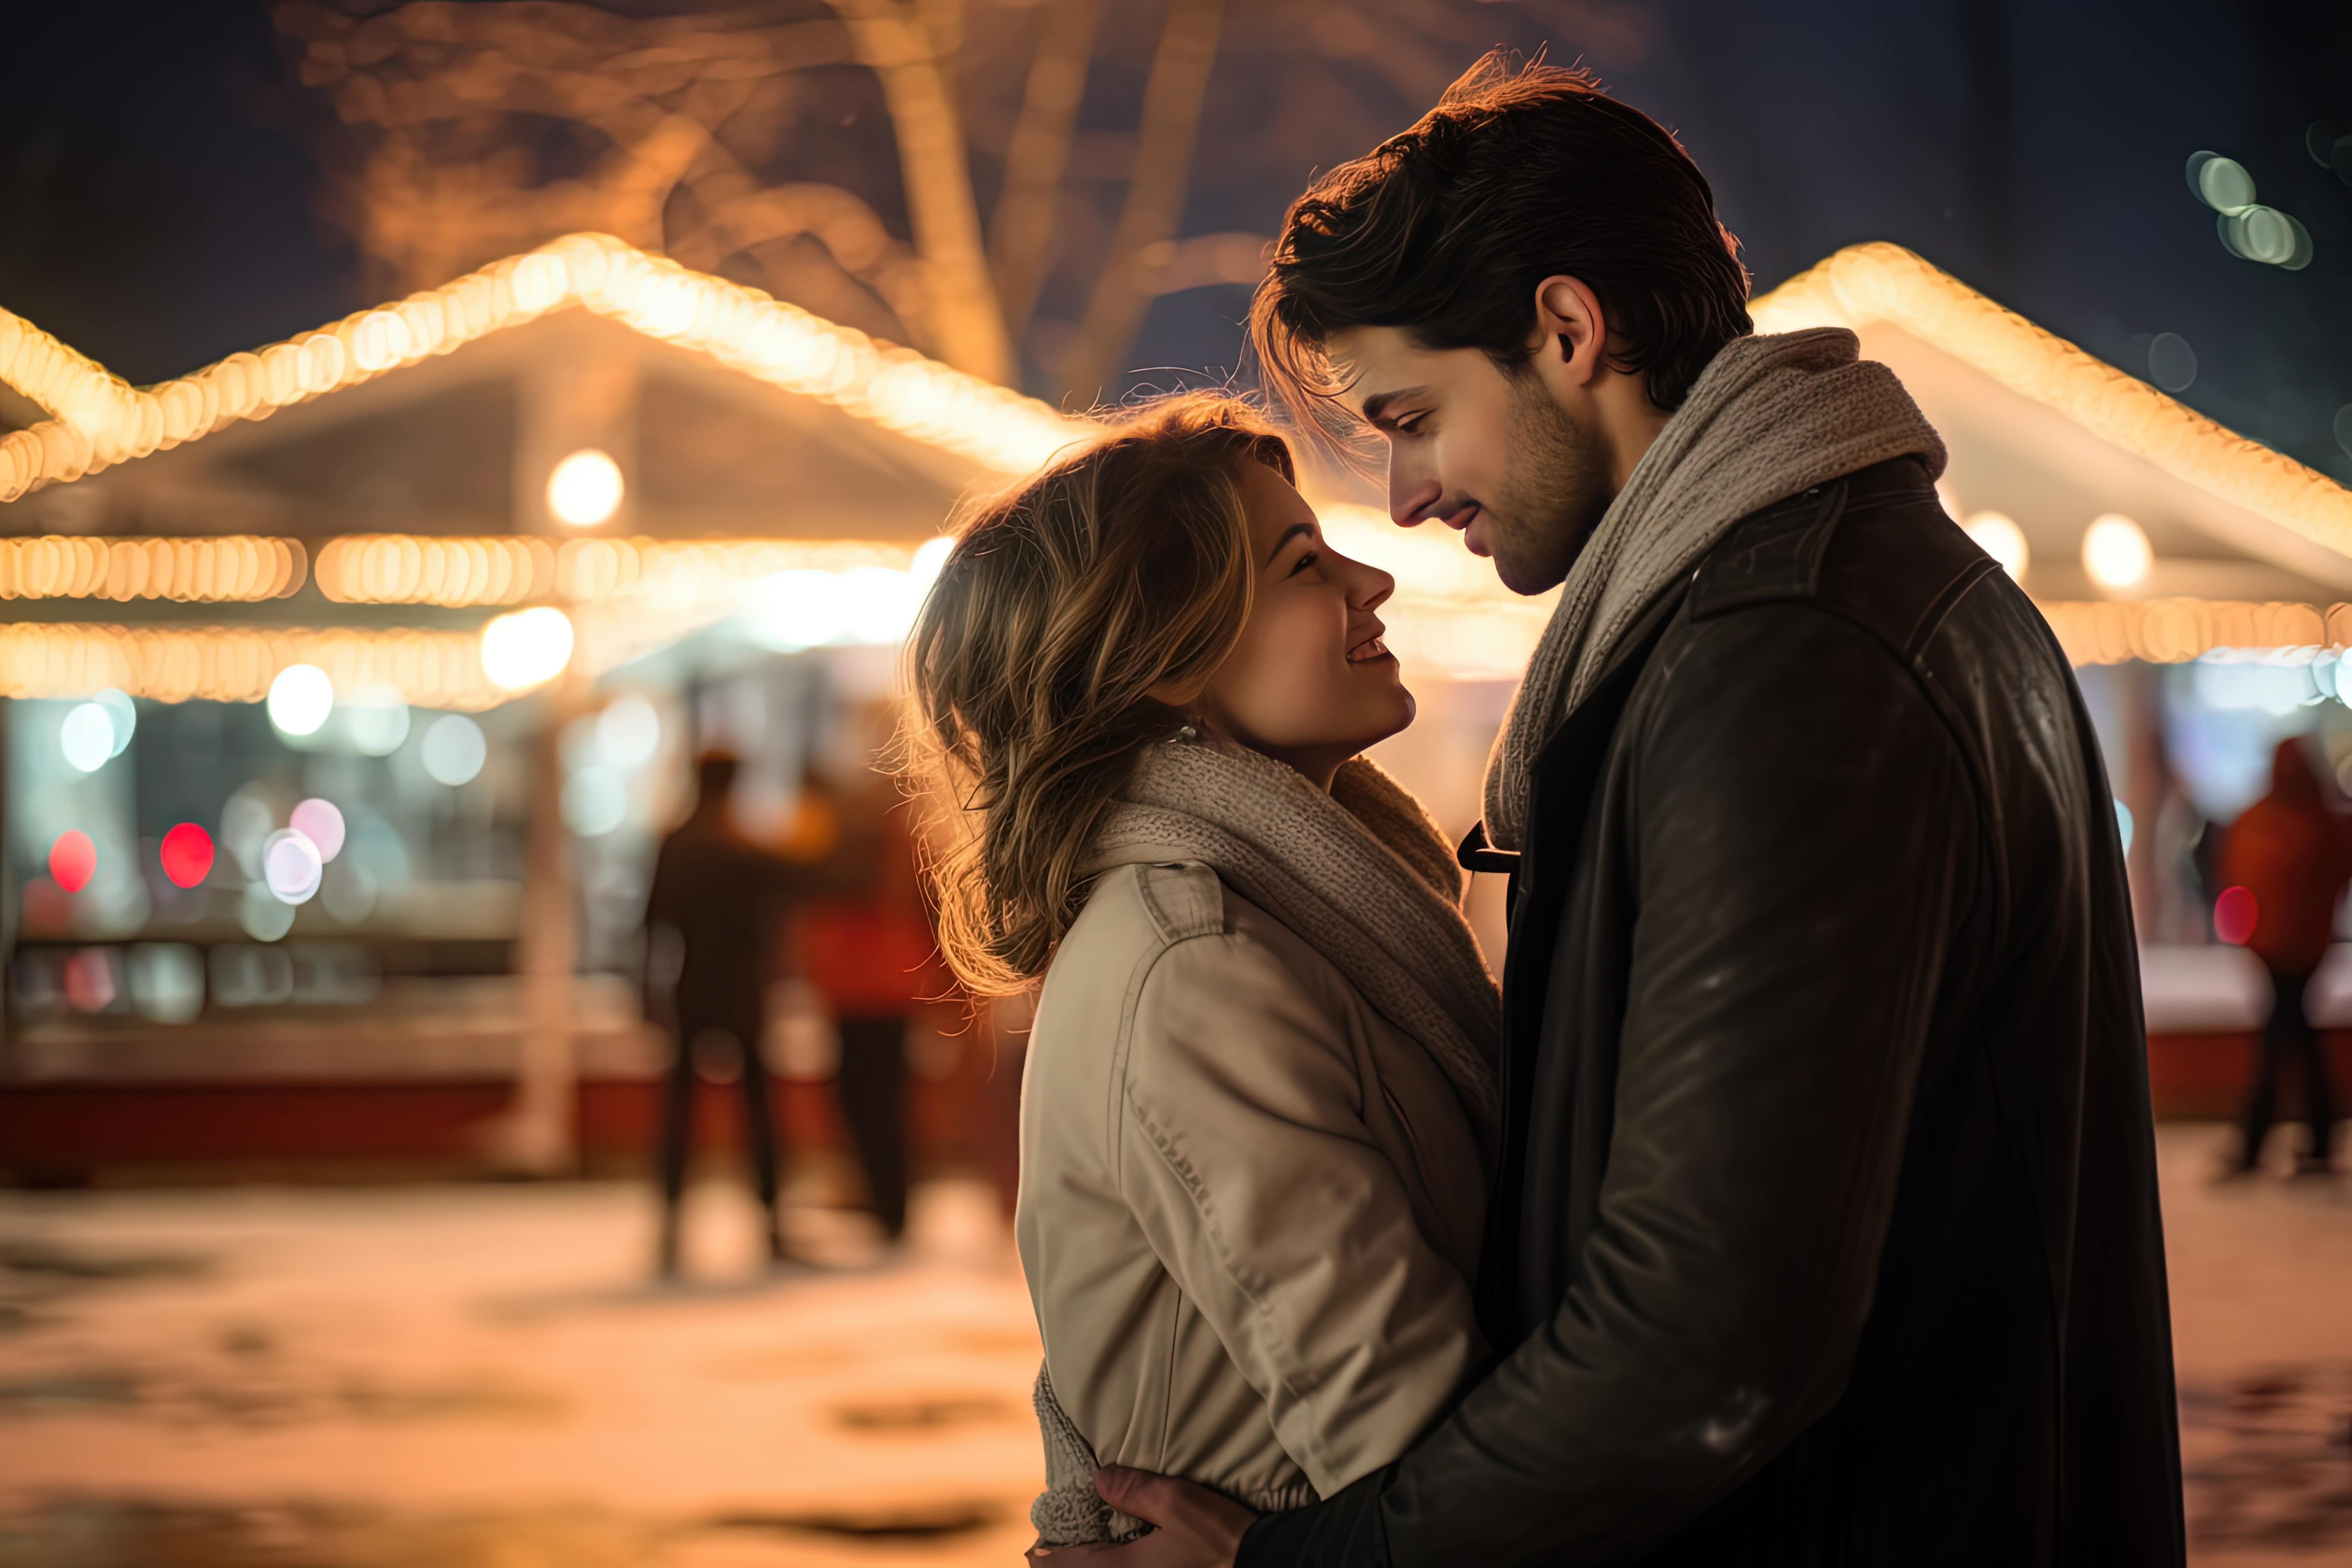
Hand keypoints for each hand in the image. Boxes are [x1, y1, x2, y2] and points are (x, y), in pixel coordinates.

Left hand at [1024, 1466, 1257, 1564]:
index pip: (1058, 1565)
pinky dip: (1115, 1565)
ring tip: (1093, 1551)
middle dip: (1064, 1563)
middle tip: (1059, 1547)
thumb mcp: (1177, 1502)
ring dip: (1090, 1564)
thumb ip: (1133, 1489)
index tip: (1039, 1541)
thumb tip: (1099, 1479)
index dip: (1042, 1553)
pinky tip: (1127, 1556)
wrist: (1266, 1565)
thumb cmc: (1220, 1539)